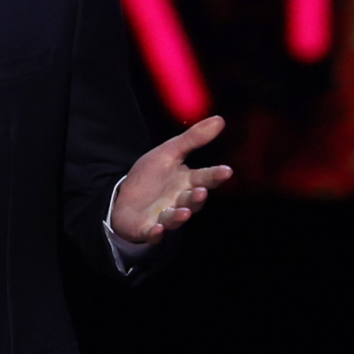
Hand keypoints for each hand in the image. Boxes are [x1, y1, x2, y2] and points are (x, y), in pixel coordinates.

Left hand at [110, 115, 232, 244]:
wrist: (126, 198)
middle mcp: (179, 201)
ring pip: (175, 218)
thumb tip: (220, 119)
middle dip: (197, 198)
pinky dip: (155, 233)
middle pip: (192, 200)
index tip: (227, 170)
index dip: (215, 175)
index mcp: (187, 182)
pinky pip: (152, 233)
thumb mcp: (169, 153)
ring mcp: (164, 216)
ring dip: (179, 216)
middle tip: (201, 191)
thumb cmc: (153, 176)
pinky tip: (157, 229)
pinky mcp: (147, 229)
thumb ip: (193, 139)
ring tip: (184, 212)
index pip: (205, 178)